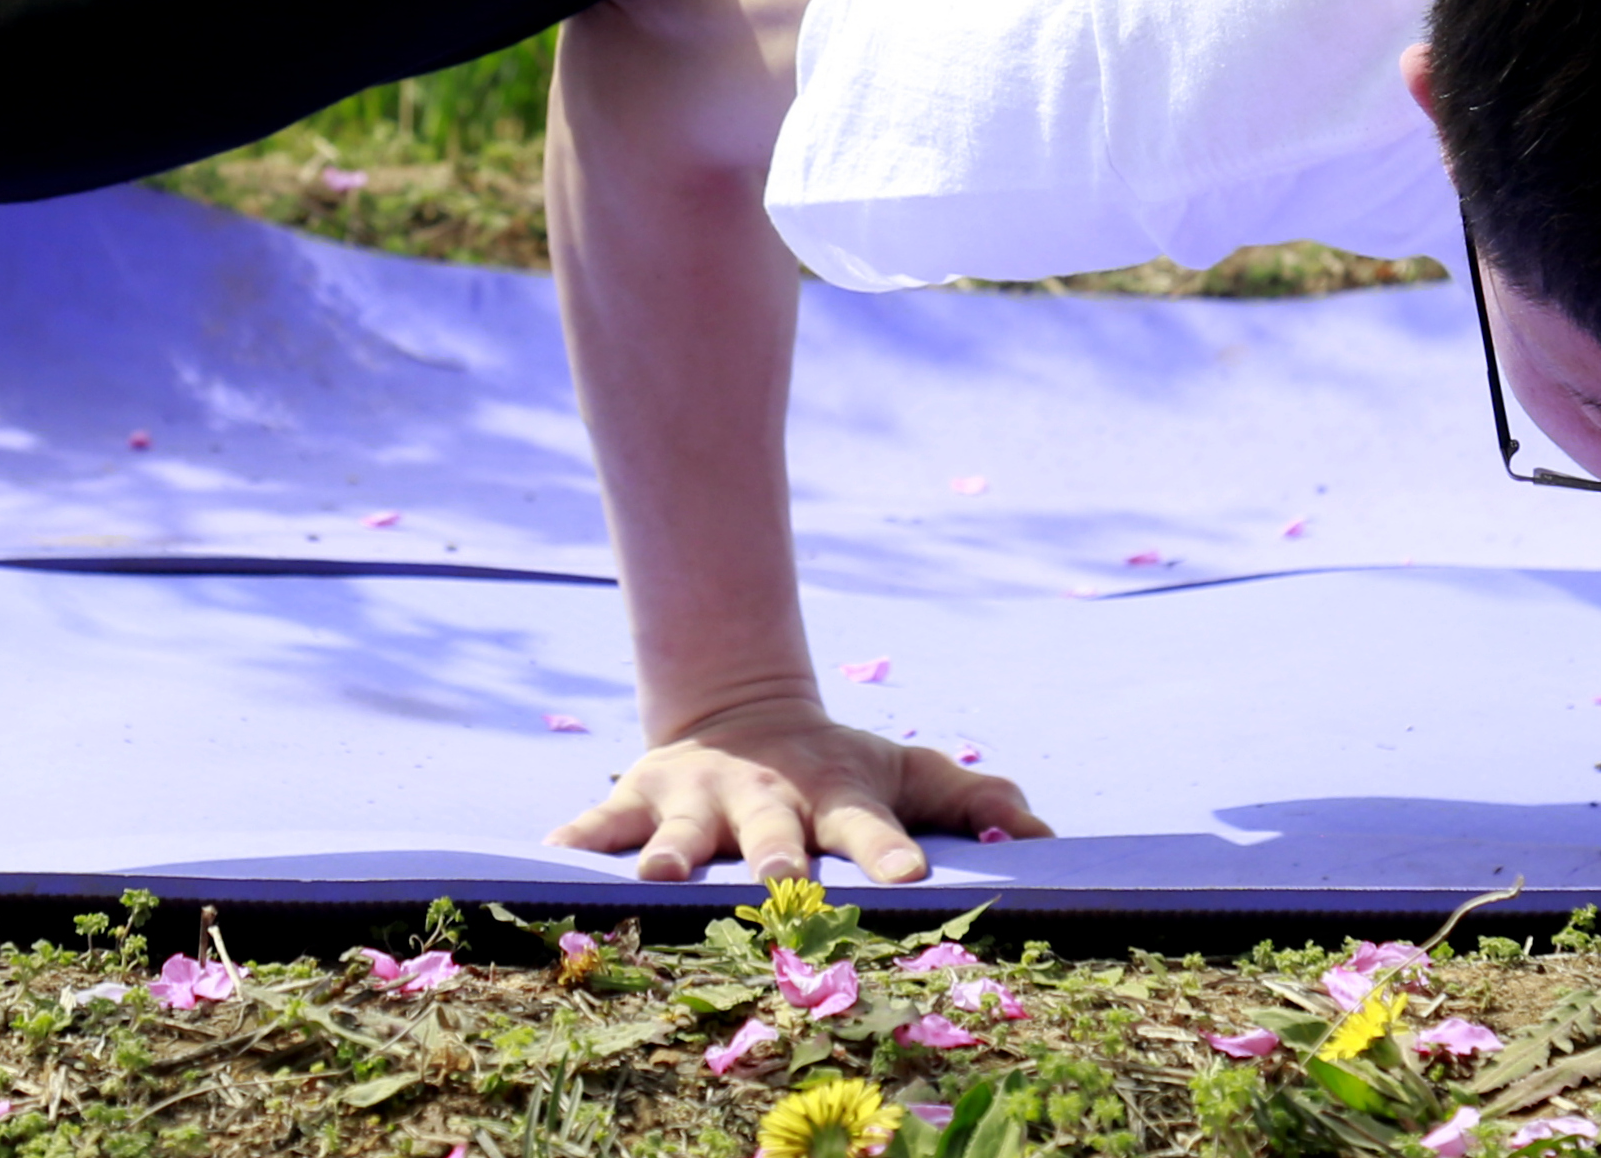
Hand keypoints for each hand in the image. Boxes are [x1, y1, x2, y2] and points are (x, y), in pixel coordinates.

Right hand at [549, 697, 1050, 886]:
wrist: (741, 712)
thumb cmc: (841, 769)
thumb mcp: (909, 773)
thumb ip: (977, 799)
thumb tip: (1049, 836)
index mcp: (835, 800)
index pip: (871, 829)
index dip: (891, 851)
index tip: (910, 878)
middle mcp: (766, 804)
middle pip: (775, 837)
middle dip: (778, 863)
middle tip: (784, 887)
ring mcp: (698, 802)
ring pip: (684, 834)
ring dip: (670, 855)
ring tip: (653, 877)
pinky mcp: (639, 798)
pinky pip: (601, 821)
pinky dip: (577, 840)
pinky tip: (551, 857)